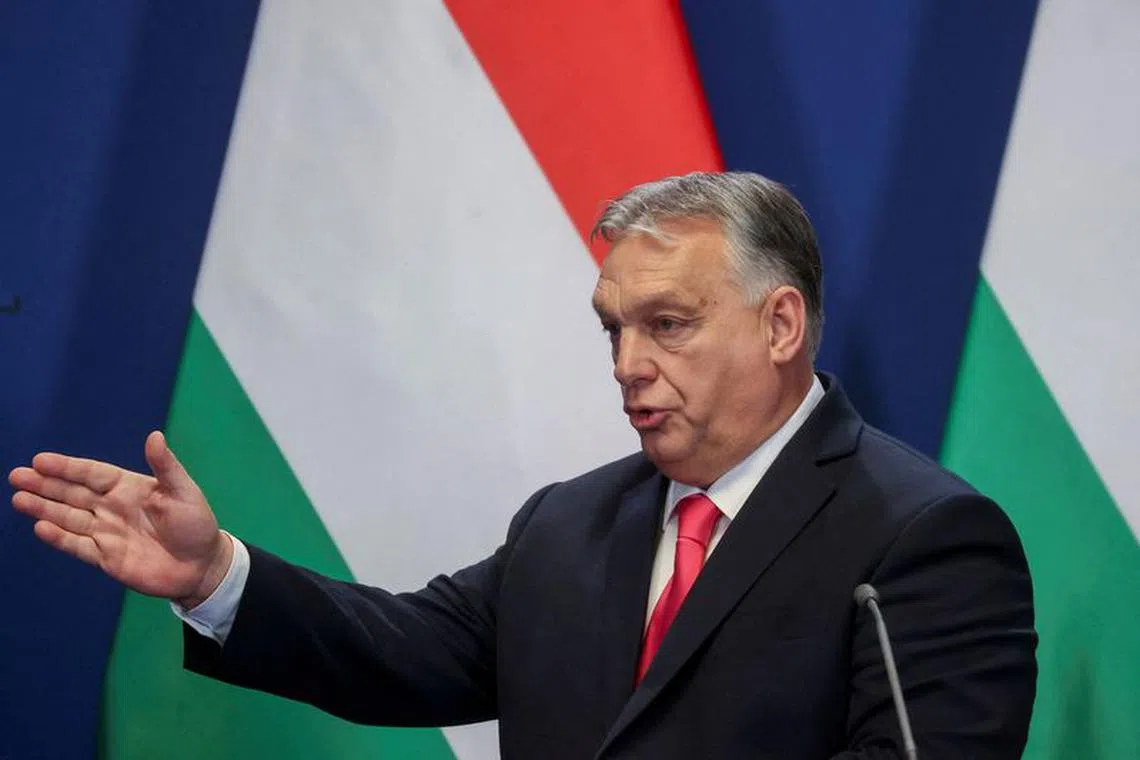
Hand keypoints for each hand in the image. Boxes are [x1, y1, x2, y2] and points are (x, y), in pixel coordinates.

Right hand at [9, 431, 231, 607]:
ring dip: (44, 508)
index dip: (67, 467)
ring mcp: (107, 532)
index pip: (92, 474)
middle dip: (45, 485)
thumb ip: (166, 466)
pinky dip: (59, 538)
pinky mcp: (106, 557)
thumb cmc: (196, 524)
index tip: (40, 460)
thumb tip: (154, 435)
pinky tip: (40, 528)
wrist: (202, 567)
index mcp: (129, 488)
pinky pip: (78, 545)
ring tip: (18, 498)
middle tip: (17, 476)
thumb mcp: (184, 491)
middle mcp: (112, 508)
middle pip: (73, 493)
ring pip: (69, 517)